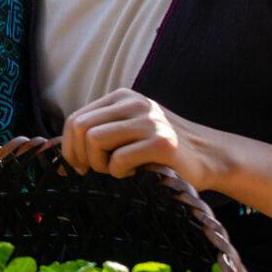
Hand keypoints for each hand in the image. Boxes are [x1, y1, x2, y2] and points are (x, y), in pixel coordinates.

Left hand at [61, 88, 227, 188]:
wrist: (210, 157)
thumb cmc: (160, 152)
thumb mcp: (128, 134)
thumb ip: (97, 138)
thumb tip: (60, 166)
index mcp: (122, 98)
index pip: (76, 119)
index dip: (69, 147)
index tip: (79, 167)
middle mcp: (134, 104)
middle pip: (81, 128)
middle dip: (81, 156)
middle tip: (96, 171)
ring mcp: (149, 121)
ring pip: (95, 141)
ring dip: (100, 165)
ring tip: (118, 170)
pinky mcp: (161, 142)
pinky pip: (118, 160)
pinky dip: (119, 173)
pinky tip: (135, 173)